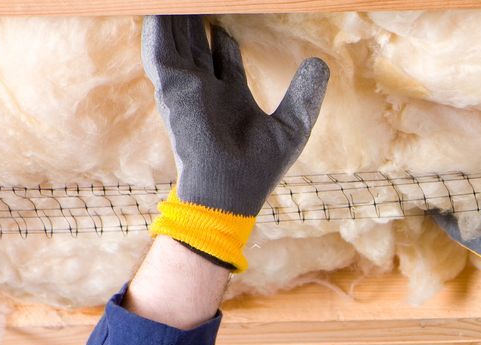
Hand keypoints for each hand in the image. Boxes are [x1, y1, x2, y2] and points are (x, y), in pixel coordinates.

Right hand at [143, 15, 328, 269]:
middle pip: (198, 38)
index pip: (224, 52)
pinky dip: (159, 23)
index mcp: (230, 95)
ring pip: (177, 35)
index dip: (225, 31)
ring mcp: (186, 85)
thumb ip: (305, 95)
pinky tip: (160, 5)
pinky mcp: (171, 86)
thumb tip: (321, 63)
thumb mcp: (293, 125)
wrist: (230, 190)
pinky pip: (159, 47)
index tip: (232, 7)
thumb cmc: (259, 167)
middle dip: (198, 14)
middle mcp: (205, 87)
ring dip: (179, 12)